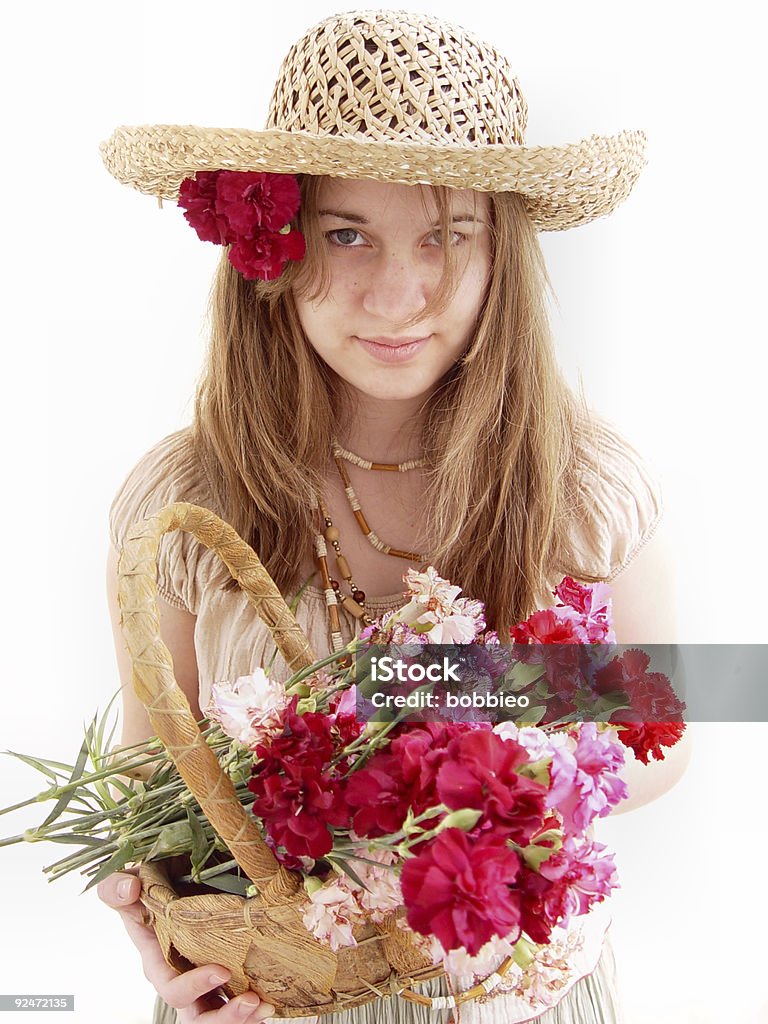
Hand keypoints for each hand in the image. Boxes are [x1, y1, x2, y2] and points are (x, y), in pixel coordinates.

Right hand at [97, 872, 275, 1021]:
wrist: (175, 877)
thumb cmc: (150, 886)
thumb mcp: (129, 884)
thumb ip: (116, 888)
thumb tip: (131, 890)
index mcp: (158, 963)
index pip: (172, 988)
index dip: (194, 986)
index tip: (222, 970)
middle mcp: (182, 979)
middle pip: (198, 1017)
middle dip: (224, 1017)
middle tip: (252, 1001)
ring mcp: (204, 983)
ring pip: (218, 1017)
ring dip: (242, 1019)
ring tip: (264, 1008)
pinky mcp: (225, 978)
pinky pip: (237, 1006)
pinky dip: (253, 1012)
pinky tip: (271, 1005)